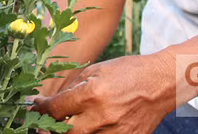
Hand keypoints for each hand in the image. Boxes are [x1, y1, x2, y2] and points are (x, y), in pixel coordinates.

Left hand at [30, 52, 173, 133]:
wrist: (162, 82)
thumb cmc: (129, 71)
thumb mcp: (97, 70)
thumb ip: (73, 87)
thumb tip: (52, 101)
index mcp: (93, 94)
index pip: (57, 109)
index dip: (42, 109)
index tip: (35, 106)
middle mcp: (102, 116)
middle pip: (65, 132)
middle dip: (51, 127)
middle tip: (45, 122)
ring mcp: (116, 132)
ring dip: (71, 132)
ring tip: (67, 124)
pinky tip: (89, 126)